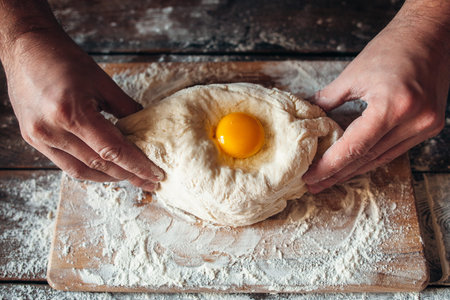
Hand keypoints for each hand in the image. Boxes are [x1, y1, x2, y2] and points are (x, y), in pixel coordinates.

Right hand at [3, 28, 163, 190]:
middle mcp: (53, 131)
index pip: (112, 150)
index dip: (137, 166)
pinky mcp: (32, 139)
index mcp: (72, 113)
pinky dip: (88, 169)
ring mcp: (40, 137)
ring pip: (81, 171)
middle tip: (148, 181)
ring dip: (108, 177)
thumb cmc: (65, 60)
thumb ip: (126, 108)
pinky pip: (65, 164)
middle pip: (99, 164)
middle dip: (128, 175)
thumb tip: (145, 129)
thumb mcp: (102, 82)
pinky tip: (104, 169)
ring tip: (129, 177)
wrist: (27, 49)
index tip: (154, 175)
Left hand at [303, 5, 449, 192]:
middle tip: (314, 184)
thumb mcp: (353, 74)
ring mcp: (425, 125)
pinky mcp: (429, 125)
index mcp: (393, 106)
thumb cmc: (393, 47)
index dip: (330, 165)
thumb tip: (310, 118)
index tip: (310, 176)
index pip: (355, 147)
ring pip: (381, 158)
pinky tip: (354, 165)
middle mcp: (414, 121)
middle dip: (338, 173)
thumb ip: (329, 99)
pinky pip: (394, 149)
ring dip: (354, 170)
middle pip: (368, 157)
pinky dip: (372, 157)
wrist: (431, 33)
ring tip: (329, 179)